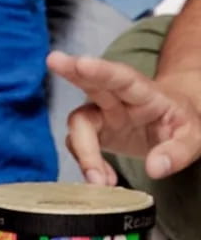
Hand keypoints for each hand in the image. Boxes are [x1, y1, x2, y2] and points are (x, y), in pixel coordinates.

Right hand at [47, 51, 200, 183]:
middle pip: (90, 82)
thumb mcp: (195, 136)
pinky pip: (79, 146)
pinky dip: (88, 164)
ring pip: (79, 122)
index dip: (99, 71)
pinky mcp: (94, 132)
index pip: (122, 78)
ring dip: (82, 150)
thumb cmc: (183, 123)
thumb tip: (154, 168)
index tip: (81, 64)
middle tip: (53, 60)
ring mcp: (102, 114)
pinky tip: (104, 179)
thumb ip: (177, 152)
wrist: (173, 125)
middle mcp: (117, 98)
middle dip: (70, 71)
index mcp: (144, 92)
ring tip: (98, 179)